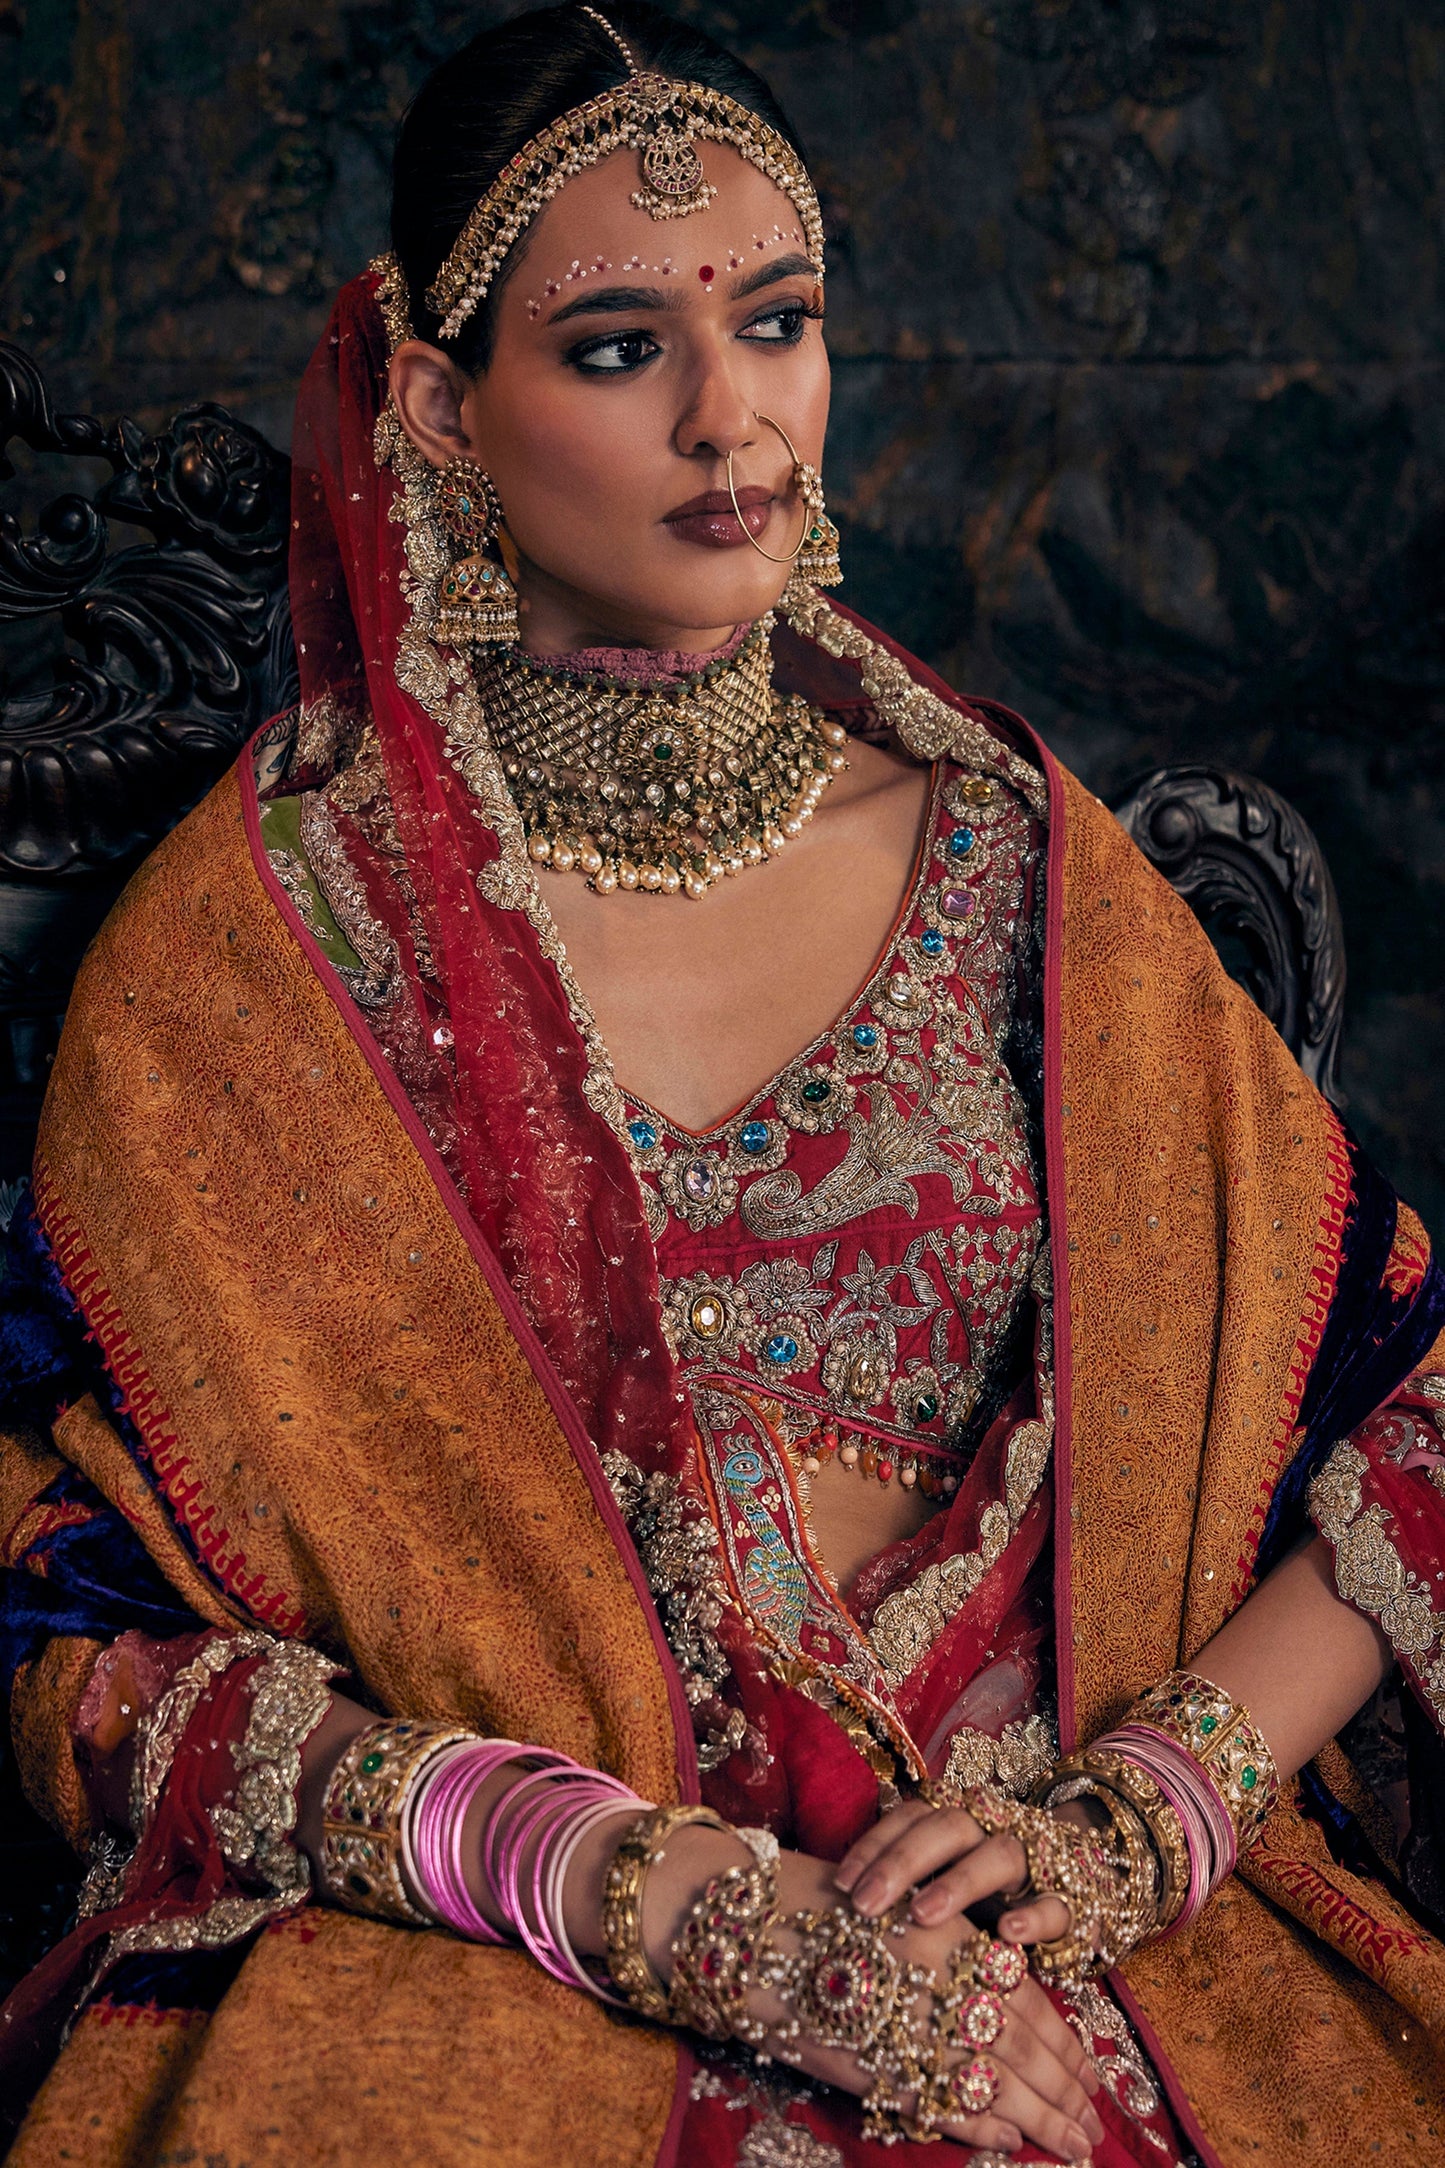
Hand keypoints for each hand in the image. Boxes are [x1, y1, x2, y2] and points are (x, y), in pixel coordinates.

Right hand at [603, 1828, 1103, 2160]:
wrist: (742, 1926)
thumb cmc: (820, 1908)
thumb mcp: (900, 1915)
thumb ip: (954, 1958)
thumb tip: (1009, 1994)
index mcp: (949, 1937)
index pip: (1030, 2000)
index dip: (1066, 2044)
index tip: (1091, 2074)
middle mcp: (939, 1981)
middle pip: (1023, 2047)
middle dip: (1065, 2091)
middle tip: (1094, 2127)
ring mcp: (908, 2027)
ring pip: (995, 2081)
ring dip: (1039, 2118)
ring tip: (1071, 2144)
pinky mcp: (874, 2065)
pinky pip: (941, 2102)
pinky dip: (978, 2124)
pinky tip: (1007, 2139)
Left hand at [838, 1792, 1080, 1946]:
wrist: (1079, 1875)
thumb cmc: (987, 1886)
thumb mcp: (947, 1878)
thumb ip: (908, 1884)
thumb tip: (838, 1904)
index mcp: (960, 1817)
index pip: (911, 1817)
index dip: (875, 1846)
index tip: (841, 1884)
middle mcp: (995, 1827)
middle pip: (946, 1828)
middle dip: (904, 1862)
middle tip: (865, 1904)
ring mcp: (1036, 1859)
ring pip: (998, 1856)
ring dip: (959, 1882)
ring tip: (923, 1914)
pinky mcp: (1073, 1898)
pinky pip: (1055, 1902)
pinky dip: (1034, 1915)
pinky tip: (1008, 1933)